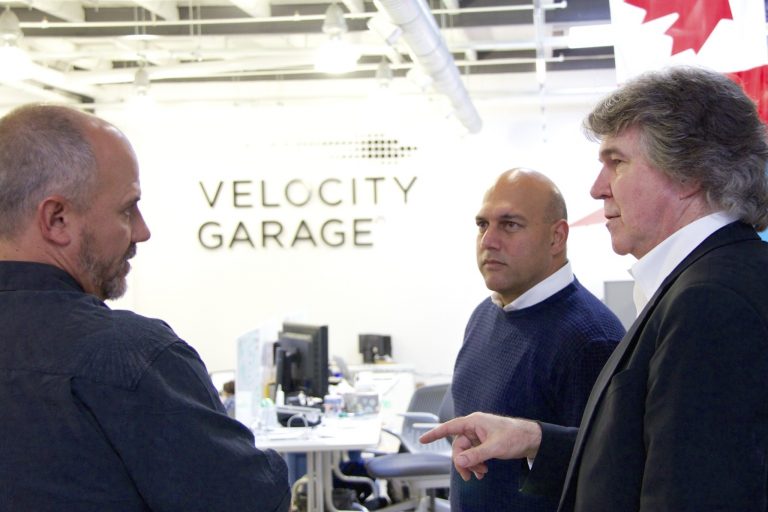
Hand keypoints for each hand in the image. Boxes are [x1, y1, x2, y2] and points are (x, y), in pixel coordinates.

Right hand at [419, 412, 541, 480]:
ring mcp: (479, 436)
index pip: (449, 427)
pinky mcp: (484, 443)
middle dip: (462, 461)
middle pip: (458, 446)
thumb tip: (458, 461)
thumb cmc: (515, 435)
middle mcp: (474, 427)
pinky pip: (473, 454)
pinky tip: (483, 471)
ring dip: (471, 464)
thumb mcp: (494, 447)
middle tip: (468, 475)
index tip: (422, 439)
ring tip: (481, 473)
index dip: (435, 433)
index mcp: (474, 422)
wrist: (532, 439)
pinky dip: (476, 464)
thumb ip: (475, 455)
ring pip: (466, 452)